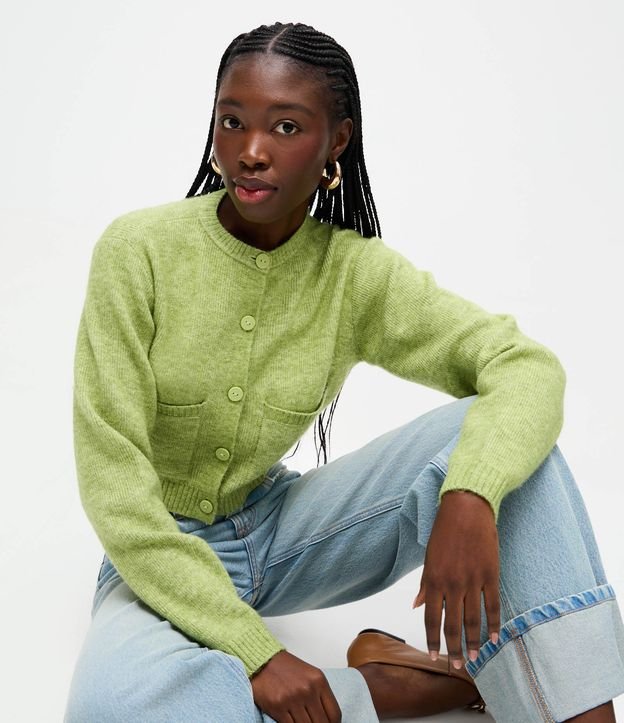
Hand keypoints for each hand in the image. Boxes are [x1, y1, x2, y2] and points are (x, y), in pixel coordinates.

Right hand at [251, 649, 341, 721]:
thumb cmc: (287, 669)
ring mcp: (292, 699)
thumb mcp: (310, 676)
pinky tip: (292, 721)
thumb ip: (320, 695)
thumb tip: (327, 718)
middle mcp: (307, 690)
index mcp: (318, 681)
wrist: (263, 661)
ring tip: (302, 722)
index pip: (335, 714)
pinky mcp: (277, 706)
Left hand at [412, 490, 499, 668]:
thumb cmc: (444, 530)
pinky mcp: (491, 575)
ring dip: (474, 641)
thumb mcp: (429, 556)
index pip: (432, 618)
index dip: (433, 639)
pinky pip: (492, 605)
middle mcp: (453, 584)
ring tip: (476, 658)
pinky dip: (494, 624)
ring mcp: (473, 581)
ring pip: (473, 619)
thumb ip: (425, 583)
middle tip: (457, 666)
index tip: (434, 656)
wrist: (467, 509)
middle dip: (454, 647)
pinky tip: (494, 638)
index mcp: (434, 579)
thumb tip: (417, 606)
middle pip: (453, 624)